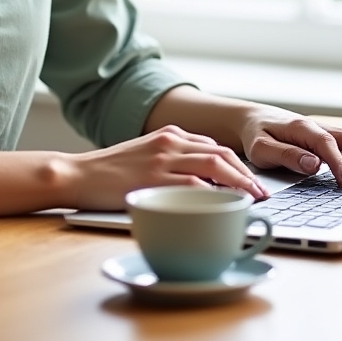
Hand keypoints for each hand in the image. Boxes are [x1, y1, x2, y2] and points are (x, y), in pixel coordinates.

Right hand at [65, 124, 268, 209]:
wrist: (78, 173)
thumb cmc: (110, 172)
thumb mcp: (146, 156)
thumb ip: (173, 162)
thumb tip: (205, 184)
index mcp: (169, 134)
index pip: (214, 146)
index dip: (239, 165)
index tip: (253, 183)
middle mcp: (170, 142)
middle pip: (221, 153)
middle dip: (247, 174)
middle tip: (262, 194)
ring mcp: (162, 159)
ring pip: (214, 164)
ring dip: (240, 183)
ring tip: (253, 200)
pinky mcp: (154, 178)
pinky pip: (193, 184)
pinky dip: (213, 194)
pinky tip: (224, 206)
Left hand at [239, 107, 341, 186]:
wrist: (251, 120)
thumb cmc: (256, 135)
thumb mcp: (261, 148)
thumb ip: (286, 155)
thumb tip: (314, 165)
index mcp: (302, 128)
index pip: (327, 143)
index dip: (339, 162)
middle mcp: (319, 127)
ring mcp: (327, 131)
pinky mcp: (331, 137)